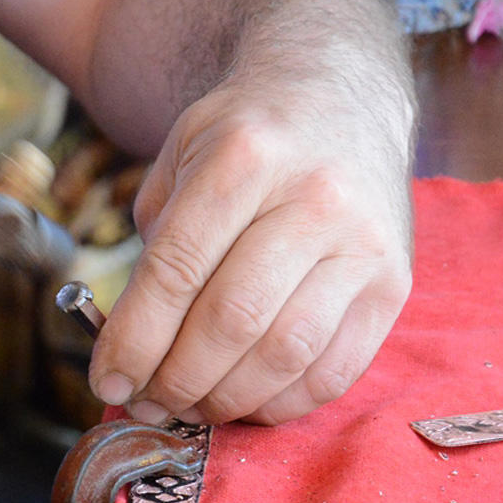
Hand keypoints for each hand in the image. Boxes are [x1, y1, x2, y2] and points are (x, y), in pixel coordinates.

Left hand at [88, 77, 413, 425]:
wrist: (342, 95)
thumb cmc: (246, 137)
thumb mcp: (181, 156)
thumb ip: (156, 241)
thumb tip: (132, 347)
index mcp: (246, 156)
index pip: (177, 269)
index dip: (135, 339)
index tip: (108, 381)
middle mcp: (314, 197)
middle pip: (232, 319)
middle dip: (176, 379)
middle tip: (147, 402)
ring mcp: (363, 243)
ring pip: (285, 352)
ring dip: (226, 400)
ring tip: (190, 407)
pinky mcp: (393, 284)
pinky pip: (335, 369)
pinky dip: (282, 402)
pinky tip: (245, 401)